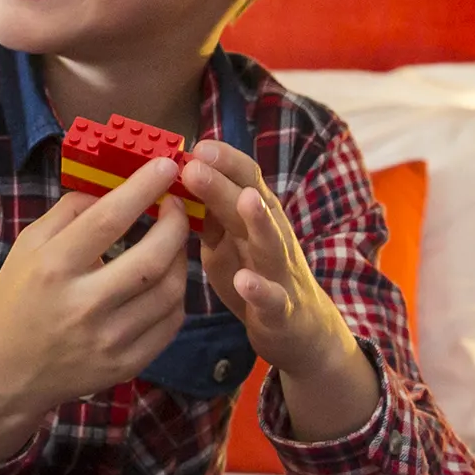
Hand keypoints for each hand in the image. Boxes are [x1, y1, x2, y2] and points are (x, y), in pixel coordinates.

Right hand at [0, 160, 192, 466]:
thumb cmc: (17, 298)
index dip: (143, 188)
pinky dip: (176, 294)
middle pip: (153, 258)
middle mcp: (83, 305)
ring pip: (170, 291)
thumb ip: (70, 211)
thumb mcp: (28, 245)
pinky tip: (166, 279)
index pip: (109, 219)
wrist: (6, 371)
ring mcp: (108, 341)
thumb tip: (117, 189)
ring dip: (180, 258)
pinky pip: (171, 323)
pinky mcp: (125, 365)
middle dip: (176, 224)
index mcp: (53, 268)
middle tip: (176, 206)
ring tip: (172, 242)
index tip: (166, 165)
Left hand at [180, 143, 378, 442]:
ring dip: (259, 221)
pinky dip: (259, 289)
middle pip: (252, 204)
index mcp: (257, 218)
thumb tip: (174, 177)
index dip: (224, 161)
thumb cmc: (256, 276)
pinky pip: (272, 298)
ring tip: (245, 200)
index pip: (245, 179)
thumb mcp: (228, 241)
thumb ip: (209, 213)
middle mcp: (273, 237)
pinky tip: (243, 281)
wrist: (300, 330)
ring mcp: (281, 273)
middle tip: (197, 162)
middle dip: (226, 182)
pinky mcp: (281, 310)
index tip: (196, 144)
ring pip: (272, 244)